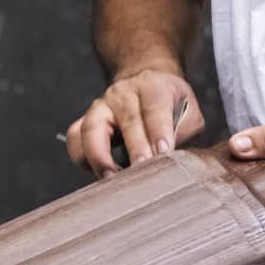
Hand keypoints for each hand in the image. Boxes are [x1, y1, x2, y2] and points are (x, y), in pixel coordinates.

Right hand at [66, 70, 201, 177]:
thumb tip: (174, 158)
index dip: (159, 131)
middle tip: (143, 172)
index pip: (155, 107)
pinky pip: (76, 140)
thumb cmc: (170, 105)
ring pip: (91, 129)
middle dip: (135, 149)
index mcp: (152, 86)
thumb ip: (184, 131)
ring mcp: (100, 107)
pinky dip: (83, 159)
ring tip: (113, 179)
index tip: (163, 152)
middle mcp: (123, 93)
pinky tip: (101, 173)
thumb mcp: (189, 111)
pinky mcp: (85, 122)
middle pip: (126, 121)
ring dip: (100, 156)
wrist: (146, 87)